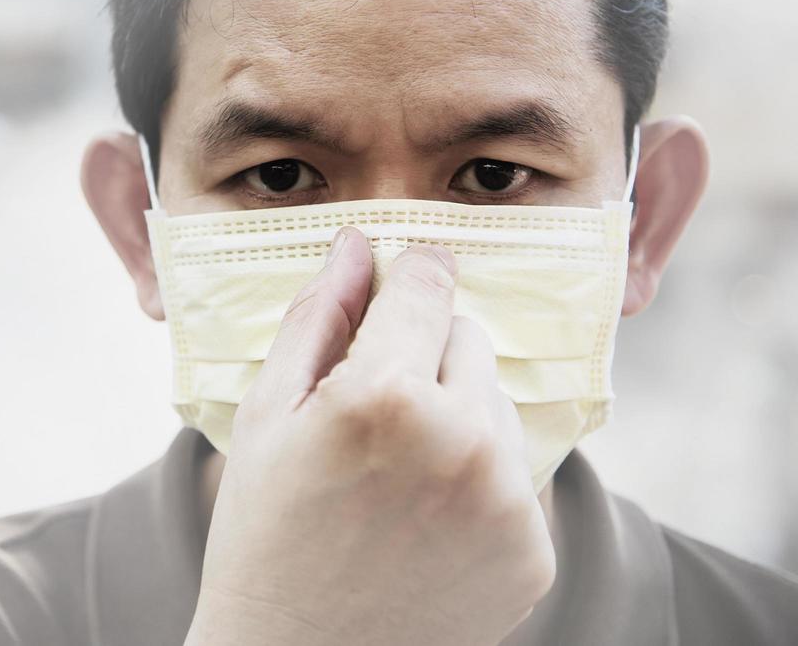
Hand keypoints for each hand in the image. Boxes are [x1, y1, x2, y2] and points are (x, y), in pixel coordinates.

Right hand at [185, 227, 554, 645]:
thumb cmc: (264, 534)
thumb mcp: (267, 416)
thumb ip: (316, 319)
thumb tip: (356, 246)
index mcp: (386, 396)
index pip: (428, 285)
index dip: (409, 275)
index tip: (402, 277)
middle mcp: (462, 440)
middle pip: (468, 338)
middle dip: (426, 354)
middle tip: (374, 410)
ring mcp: (506, 501)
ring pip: (496, 404)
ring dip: (457, 413)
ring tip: (395, 471)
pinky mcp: (533, 551)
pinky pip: (514, 474)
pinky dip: (478, 481)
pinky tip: (424, 519)